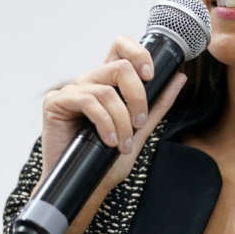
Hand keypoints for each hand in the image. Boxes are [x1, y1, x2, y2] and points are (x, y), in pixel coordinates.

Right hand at [39, 35, 187, 191]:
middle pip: (120, 67)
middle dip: (138, 97)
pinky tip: (109, 141)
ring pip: (106, 90)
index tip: (150, 76)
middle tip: (140, 124)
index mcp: (107, 83)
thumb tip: (179, 77)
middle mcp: (88, 82)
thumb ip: (158, 104)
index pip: (121, 47)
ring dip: (121, 120)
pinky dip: (104, 123)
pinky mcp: (55, 103)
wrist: (85, 186)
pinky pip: (87, 101)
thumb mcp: (141, 130)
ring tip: (123, 144)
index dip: (139, 53)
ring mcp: (70, 91)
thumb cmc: (108, 160)